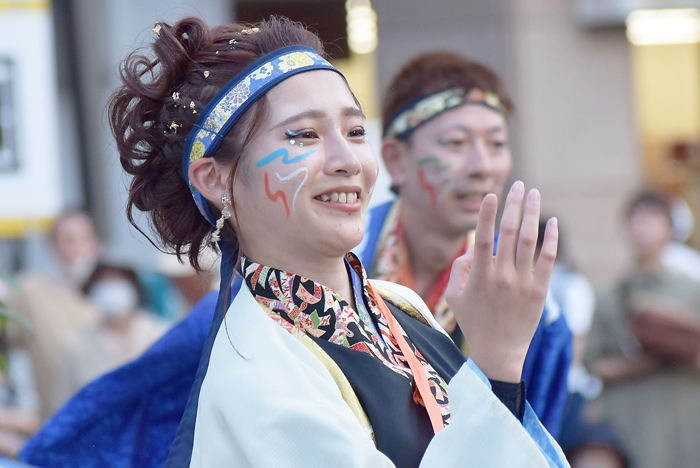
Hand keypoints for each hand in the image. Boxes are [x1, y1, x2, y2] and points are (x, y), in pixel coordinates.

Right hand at [445, 181, 557, 381]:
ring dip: (533, 213)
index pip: (482, 237)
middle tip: (518, 185)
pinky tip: (552, 222)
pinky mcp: (540, 291)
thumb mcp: (454, 296)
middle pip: (510, 232)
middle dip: (514, 204)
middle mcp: (502, 276)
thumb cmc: (473, 322)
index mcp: (479, 276)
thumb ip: (459, 268)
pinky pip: (547, 259)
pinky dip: (551, 239)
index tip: (491, 195)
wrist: (498, 352)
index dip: (486, 214)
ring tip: (534, 194)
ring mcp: (523, 283)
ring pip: (530, 240)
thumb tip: (473, 247)